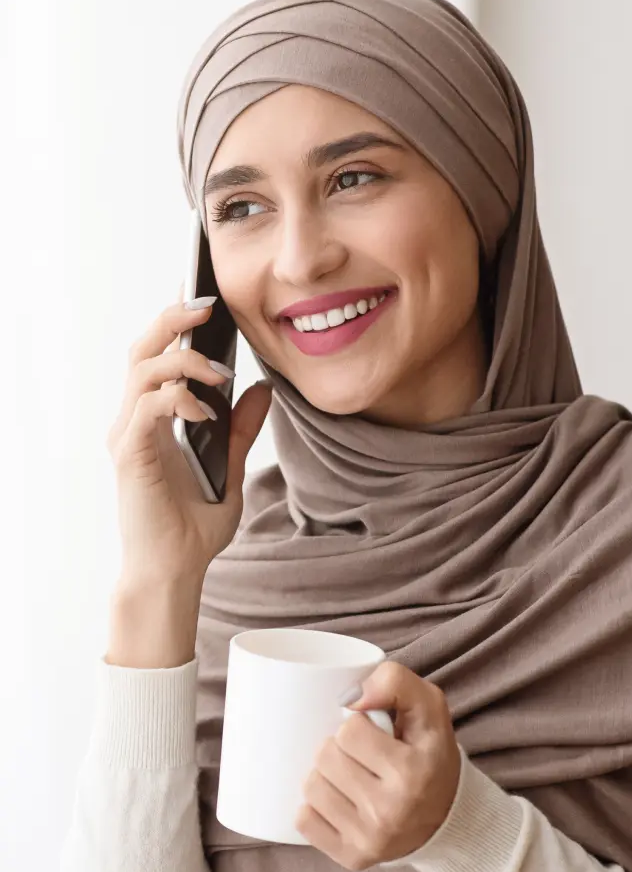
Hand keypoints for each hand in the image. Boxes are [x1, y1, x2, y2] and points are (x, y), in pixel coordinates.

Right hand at [107, 285, 271, 584]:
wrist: (174, 571)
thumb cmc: (193, 528)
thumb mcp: (229, 470)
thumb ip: (240, 429)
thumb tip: (263, 389)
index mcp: (153, 419)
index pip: (156, 355)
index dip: (175, 322)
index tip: (205, 299)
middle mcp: (133, 421)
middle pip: (141, 348)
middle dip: (173, 320)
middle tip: (209, 308)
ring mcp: (127, 436)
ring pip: (141, 369)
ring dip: (182, 360)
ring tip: (220, 371)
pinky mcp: (130, 455)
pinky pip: (147, 407)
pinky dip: (176, 398)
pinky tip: (204, 410)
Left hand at [296, 662, 460, 869]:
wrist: (447, 818)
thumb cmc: (430, 755)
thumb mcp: (429, 708)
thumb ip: (395, 682)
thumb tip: (352, 697)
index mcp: (413, 771)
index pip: (349, 730)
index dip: (358, 726)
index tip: (375, 735)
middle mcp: (391, 811)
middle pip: (325, 757)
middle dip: (339, 749)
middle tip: (361, 757)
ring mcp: (370, 839)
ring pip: (311, 787)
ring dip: (326, 776)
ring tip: (350, 777)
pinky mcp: (353, 858)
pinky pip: (304, 820)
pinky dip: (316, 807)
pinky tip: (340, 802)